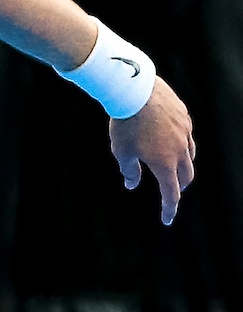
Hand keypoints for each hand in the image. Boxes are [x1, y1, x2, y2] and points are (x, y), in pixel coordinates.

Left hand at [109, 77, 195, 224]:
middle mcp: (179, 149)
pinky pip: (187, 136)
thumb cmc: (125, 125)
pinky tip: (173, 142)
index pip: (171, 193)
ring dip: (183, 166)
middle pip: (186, 175)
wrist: (135, 91)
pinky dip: (182, 145)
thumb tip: (132, 184)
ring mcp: (185, 132)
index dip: (169, 209)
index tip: (167, 220)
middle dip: (179, 187)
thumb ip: (129, 171)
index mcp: (164, 163)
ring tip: (174, 168)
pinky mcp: (184, 117)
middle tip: (171, 192)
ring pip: (190, 155)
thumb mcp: (121, 152)